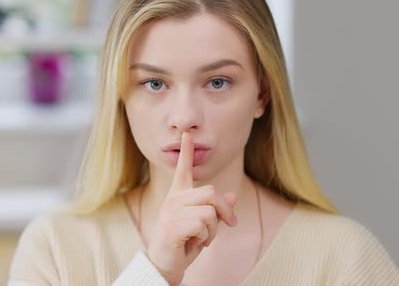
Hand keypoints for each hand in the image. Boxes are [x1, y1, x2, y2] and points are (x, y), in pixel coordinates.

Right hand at [146, 131, 237, 285]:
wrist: (165, 266)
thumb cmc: (184, 244)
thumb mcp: (205, 225)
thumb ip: (216, 209)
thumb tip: (233, 195)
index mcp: (179, 196)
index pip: (183, 170)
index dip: (187, 152)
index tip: (187, 134)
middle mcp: (173, 199)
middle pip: (212, 193)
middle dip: (225, 211)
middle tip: (228, 225)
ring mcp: (171, 212)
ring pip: (210, 211)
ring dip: (214, 230)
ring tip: (201, 238)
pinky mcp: (172, 225)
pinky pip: (203, 225)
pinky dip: (205, 238)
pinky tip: (193, 243)